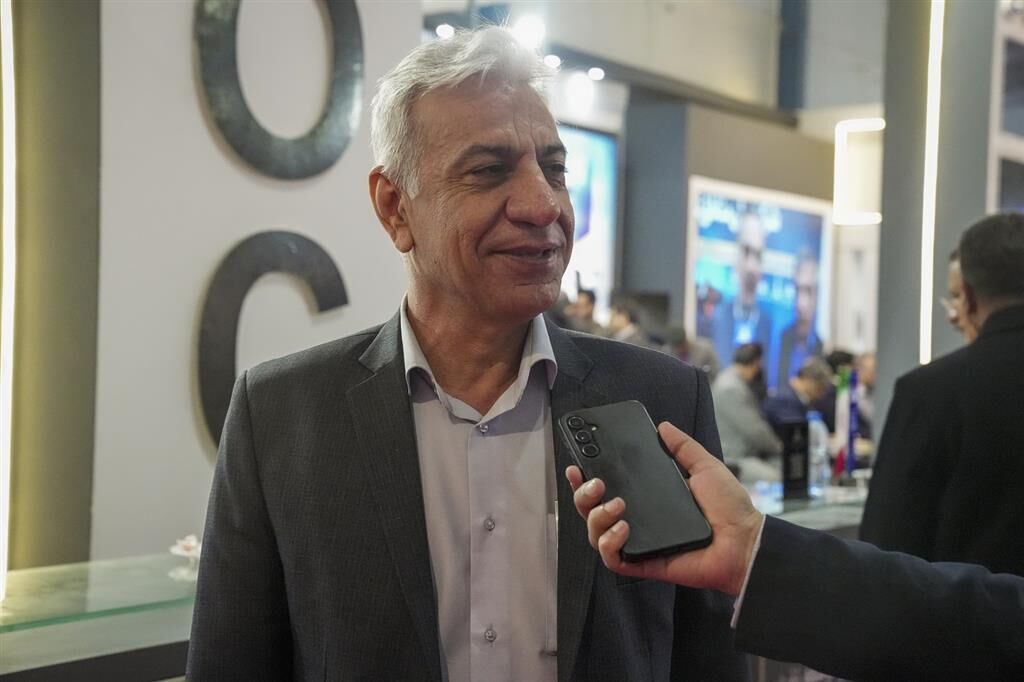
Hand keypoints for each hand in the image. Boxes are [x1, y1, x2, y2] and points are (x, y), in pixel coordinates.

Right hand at [566, 422, 763, 595]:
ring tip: (617, 504)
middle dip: (582, 496)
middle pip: (591, 511)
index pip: (606, 489)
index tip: (577, 464)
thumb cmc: (729, 508)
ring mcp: (638, 543)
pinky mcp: (643, 564)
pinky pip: (612, 558)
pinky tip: (623, 528)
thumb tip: (662, 427)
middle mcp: (637, 521)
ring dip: (597, 517)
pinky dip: (609, 543)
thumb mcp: (705, 467)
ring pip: (595, 534)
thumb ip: (683, 447)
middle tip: (596, 483)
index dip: (586, 478)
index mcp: (647, 499)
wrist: (745, 541)